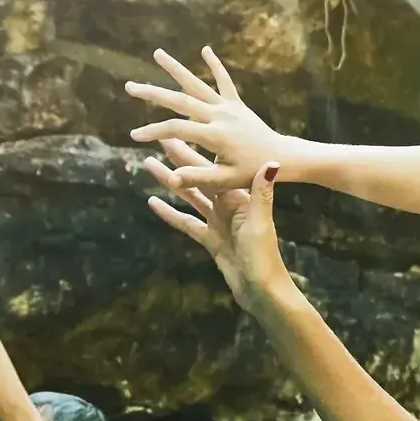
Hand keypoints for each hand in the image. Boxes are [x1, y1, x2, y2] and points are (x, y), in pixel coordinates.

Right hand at [126, 46, 290, 193]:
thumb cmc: (252, 173)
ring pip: (198, 84)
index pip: (176, 129)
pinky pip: (225, 81)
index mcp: (214, 135)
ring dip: (176, 69)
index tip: (133, 136)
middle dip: (153, 93)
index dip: (153, 131)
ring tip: (157, 53)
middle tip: (130, 86)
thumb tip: (171, 179)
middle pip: (180, 100)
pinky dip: (216, 65)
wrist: (281, 158)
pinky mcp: (236, 104)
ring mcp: (228, 107)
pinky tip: (206, 50)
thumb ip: (198, 178)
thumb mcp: (225, 181)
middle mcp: (219, 116)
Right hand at [145, 141, 291, 304]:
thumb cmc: (265, 258)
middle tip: (158, 138)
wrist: (263, 290)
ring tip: (148, 164)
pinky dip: (169, 212)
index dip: (194, 150)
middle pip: (198, 177)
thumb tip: (272, 162)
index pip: (212, 169)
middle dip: (178, 158)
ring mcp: (217, 222)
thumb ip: (261, 194)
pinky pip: (185, 222)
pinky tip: (152, 202)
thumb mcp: (260, 223)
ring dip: (169, 181)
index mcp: (238, 198)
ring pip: (188, 196)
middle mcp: (227, 206)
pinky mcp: (210, 239)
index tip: (179, 130)